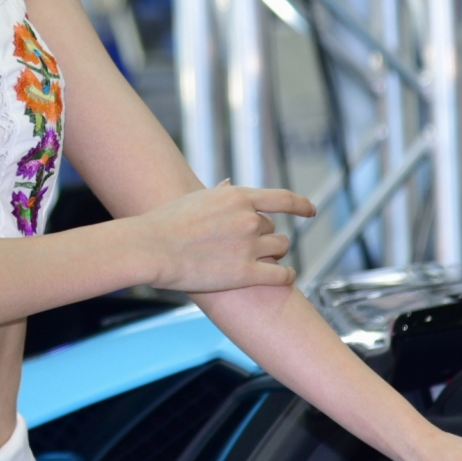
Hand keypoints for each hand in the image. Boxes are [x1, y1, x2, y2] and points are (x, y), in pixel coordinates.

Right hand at [138, 182, 315, 293]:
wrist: (151, 247)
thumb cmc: (165, 223)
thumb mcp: (196, 199)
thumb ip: (218, 194)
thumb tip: (229, 183)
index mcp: (237, 196)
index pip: (282, 199)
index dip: (300, 205)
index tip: (310, 210)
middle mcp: (249, 218)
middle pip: (273, 228)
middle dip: (264, 236)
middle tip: (247, 247)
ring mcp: (249, 245)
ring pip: (280, 248)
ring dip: (275, 254)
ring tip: (263, 261)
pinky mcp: (246, 273)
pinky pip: (281, 274)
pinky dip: (287, 276)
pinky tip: (286, 277)